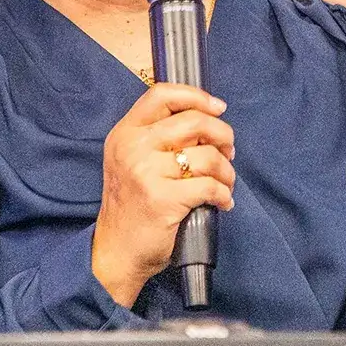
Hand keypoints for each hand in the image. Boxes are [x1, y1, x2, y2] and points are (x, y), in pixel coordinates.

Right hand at [92, 83, 235, 305]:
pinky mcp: (163, 199)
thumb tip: (208, 121)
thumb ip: (158, 137)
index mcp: (125, 133)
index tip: (217, 108)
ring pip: (207, 156)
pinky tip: (222, 202)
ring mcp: (146, 172)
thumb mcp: (132, 160)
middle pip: (194, 121)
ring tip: (226, 183)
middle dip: (223, 135)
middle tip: (228, 152)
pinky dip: (224, 194)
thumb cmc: (132, 205)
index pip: (162, 95)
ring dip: (227, 171)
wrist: (116, 250)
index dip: (196, 96)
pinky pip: (210, 186)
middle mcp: (133, 147)